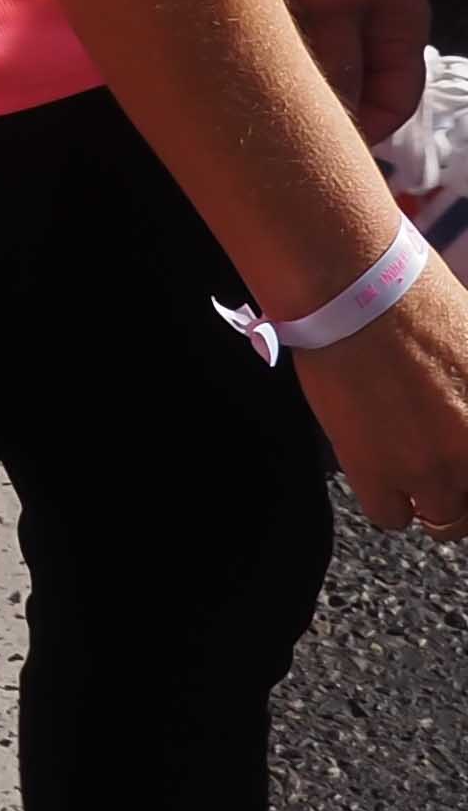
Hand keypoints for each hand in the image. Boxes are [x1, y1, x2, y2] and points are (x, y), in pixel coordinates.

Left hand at [257, 0, 432, 142]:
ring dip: (298, 75)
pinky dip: (279, 46)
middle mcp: (377, 20)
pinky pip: (298, 30)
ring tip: (256, 99)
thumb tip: (335, 125)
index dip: (365, 130)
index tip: (322, 150)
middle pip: (358, 83)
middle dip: (326, 106)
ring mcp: (342, 0)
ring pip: (323, 57)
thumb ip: (335, 66)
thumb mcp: (333, 8)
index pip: (395, 101)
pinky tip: (245, 58)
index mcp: (402, 31)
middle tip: (279, 132)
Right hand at [298, 260, 467, 538]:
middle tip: (445, 473)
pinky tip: (377, 468)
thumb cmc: (414, 296)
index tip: (460, 456)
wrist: (354, 289)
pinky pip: (392, 517)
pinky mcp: (379, 472)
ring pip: (444, 520)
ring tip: (408, 469)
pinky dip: (387, 501)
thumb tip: (460, 405)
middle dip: (462, 493)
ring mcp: (432, 466)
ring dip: (429, 499)